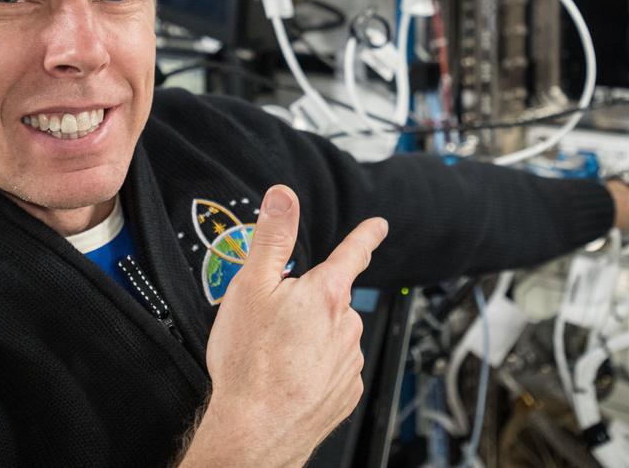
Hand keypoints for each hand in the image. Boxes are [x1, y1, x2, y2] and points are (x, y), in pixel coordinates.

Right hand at [180, 185, 388, 467]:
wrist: (254, 431)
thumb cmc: (249, 363)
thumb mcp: (250, 287)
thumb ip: (272, 237)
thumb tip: (283, 197)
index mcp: (326, 294)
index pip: (353, 252)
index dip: (366, 235)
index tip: (378, 226)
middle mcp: (347, 325)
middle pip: (332, 300)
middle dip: (309, 305)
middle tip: (272, 324)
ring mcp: (349, 361)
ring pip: (333, 335)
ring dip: (310, 338)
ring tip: (274, 356)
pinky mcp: (346, 393)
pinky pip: (333, 369)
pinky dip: (314, 369)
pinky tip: (289, 376)